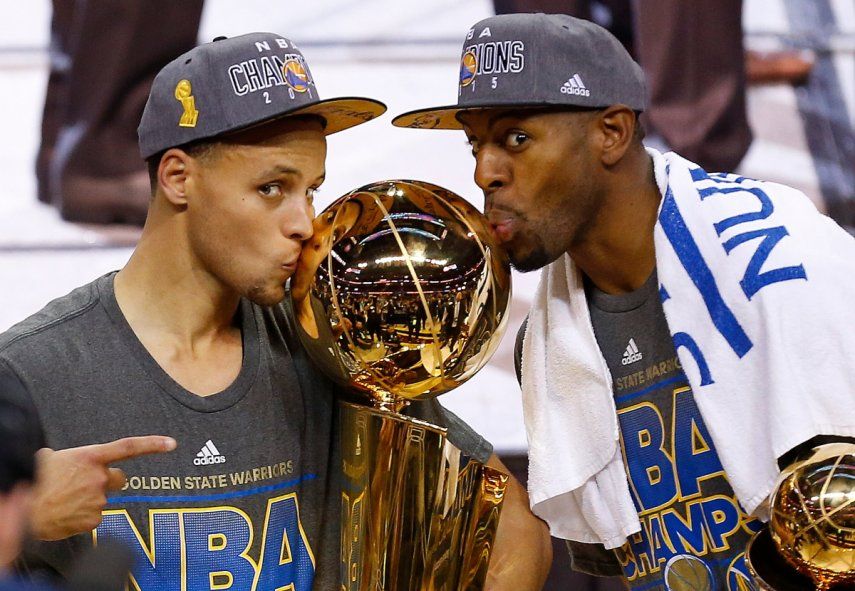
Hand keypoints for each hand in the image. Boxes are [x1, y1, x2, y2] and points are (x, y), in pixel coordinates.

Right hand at [31, 436, 176, 540]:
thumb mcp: (53, 458)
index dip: (153, 445)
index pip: (129, 448)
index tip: (172, 443)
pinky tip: (65, 514)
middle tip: (85, 485)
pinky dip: (81, 516)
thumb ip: (74, 459)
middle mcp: (99, 477)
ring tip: (64, 500)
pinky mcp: (93, 520)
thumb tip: (70, 462)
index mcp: (90, 457)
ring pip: (101, 499)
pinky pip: (93, 517)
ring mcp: (98, 500)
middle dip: (107, 482)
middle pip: (118, 479)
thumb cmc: (34, 480)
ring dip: (88, 500)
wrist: (24, 508)